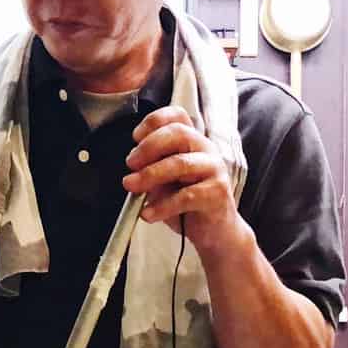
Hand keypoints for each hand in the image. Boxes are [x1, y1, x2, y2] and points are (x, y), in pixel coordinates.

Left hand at [123, 106, 244, 258]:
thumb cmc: (186, 204)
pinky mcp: (217, 193)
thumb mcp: (163, 182)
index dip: (154, 121)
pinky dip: (162, 206)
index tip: (135, 138)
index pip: (177, 115)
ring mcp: (214, 169)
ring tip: (131, 187)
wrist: (213, 231)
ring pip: (180, 163)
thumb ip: (151, 169)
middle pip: (178, 133)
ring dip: (150, 175)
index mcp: (192, 141)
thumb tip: (133, 167)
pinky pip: (186, 196)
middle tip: (130, 163)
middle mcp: (206, 149)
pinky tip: (147, 214)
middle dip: (149, 146)